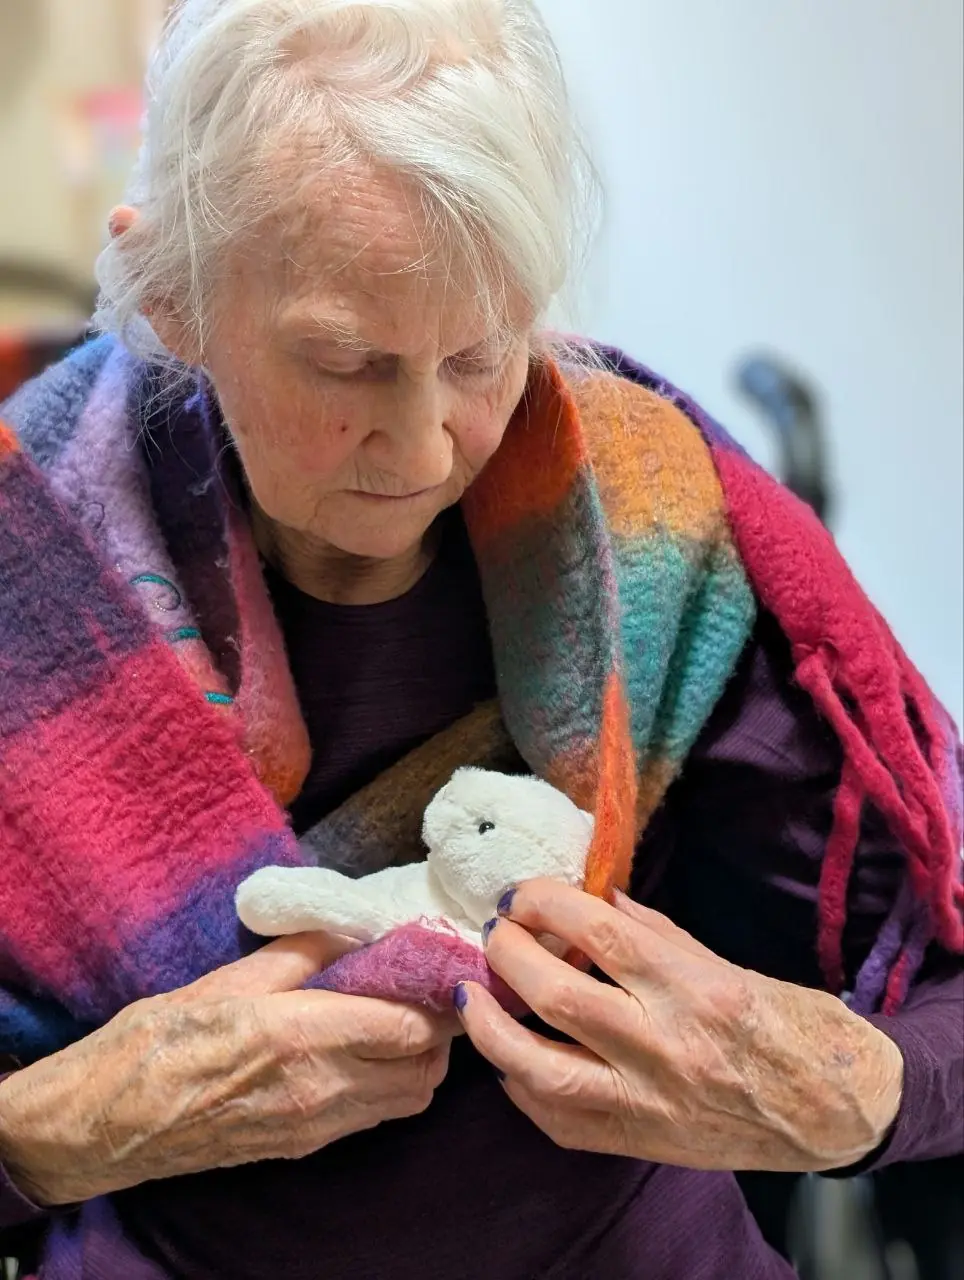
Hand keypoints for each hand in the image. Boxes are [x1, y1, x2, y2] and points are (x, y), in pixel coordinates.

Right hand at [0, 933, 454, 1205]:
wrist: (103, 1124)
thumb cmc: (155, 1043)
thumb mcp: (226, 980)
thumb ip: (299, 953)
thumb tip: (351, 929)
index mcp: (300, 1036)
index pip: (407, 1026)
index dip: (437, 997)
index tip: (441, 966)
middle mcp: (318, 1090)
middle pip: (423, 1069)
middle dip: (439, 1029)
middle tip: (427, 990)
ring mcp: (312, 1126)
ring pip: (407, 1100)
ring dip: (420, 1061)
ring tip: (402, 1019)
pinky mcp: (301, 1147)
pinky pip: (372, 1117)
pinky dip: (390, 1086)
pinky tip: (368, 1052)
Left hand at [456, 879, 903, 1171]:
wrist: (832, 1111)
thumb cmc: (787, 1024)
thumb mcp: (727, 962)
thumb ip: (655, 934)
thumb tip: (596, 901)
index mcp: (695, 987)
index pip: (598, 931)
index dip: (544, 902)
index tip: (520, 893)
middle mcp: (666, 1045)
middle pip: (558, 994)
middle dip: (509, 953)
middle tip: (495, 932)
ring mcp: (647, 1102)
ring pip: (542, 1069)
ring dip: (491, 1028)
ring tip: (473, 996)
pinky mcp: (637, 1142)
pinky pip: (558, 1120)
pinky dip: (521, 1086)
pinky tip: (508, 1059)